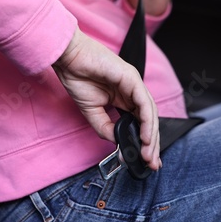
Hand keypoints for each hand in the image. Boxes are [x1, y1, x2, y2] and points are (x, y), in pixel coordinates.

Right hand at [53, 27, 161, 169]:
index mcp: (125, 98)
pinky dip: (147, 122)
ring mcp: (135, 84)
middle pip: (150, 121)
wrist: (68, 58)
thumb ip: (106, 128)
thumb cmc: (78, 77)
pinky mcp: (132, 79)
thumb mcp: (93, 112)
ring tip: (148, 154)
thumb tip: (118, 143)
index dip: (145, 142)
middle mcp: (133, 92)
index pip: (141, 123)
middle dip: (152, 144)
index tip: (146, 160)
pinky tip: (145, 137)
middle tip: (152, 163)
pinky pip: (144, 104)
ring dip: (151, 137)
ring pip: (150, 114)